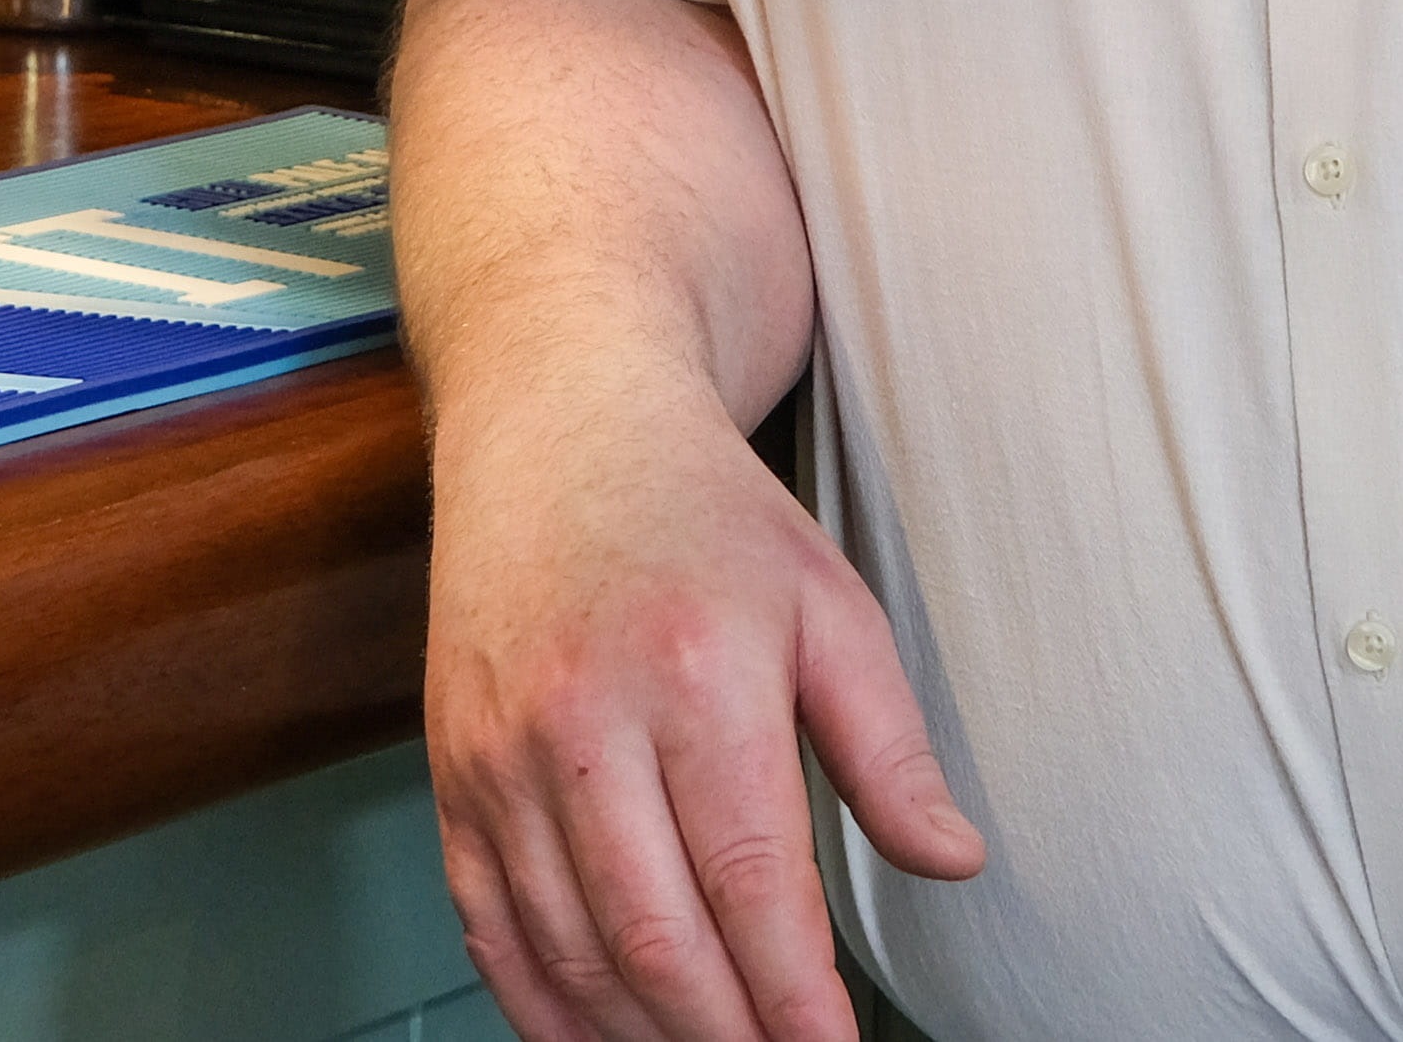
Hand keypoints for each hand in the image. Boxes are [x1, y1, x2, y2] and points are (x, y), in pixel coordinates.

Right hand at [425, 366, 985, 1041]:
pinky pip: (490, 930)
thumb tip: (953, 859)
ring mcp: (499, 753)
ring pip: (570, 953)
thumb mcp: (828, 604)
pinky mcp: (449, 773)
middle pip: (656, 940)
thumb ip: (890, 746)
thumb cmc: (703, 515)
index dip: (797, 1003)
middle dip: (728, 1038)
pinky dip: (546, 1009)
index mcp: (697, 676)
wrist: (554, 423)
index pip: (754, 885)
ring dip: (643, 1038)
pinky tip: (603, 1036)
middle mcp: (582, 722)